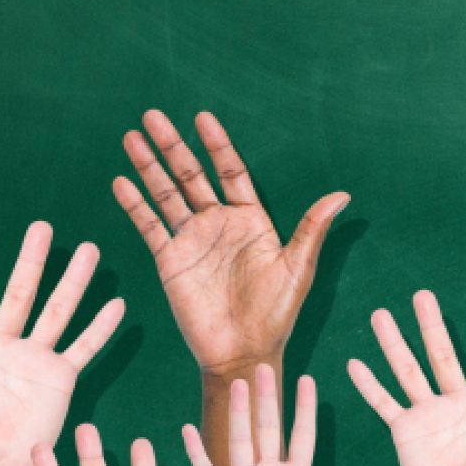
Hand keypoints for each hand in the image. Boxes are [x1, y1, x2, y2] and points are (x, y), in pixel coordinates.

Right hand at [113, 109, 348, 374]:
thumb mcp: (298, 267)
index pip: (230, 172)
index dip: (217, 145)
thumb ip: (313, 229)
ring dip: (148, 166)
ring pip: (166, 194)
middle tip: (153, 115)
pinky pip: (150, 226)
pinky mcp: (171, 261)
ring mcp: (193, 241)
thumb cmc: (276, 313)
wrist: (244, 350)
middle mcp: (219, 224)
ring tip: (132, 137)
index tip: (202, 117)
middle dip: (173, 146)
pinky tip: (121, 181)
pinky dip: (136, 204)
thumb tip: (343, 194)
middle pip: (191, 175)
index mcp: (251, 220)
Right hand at [182, 365, 388, 465]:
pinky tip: (187, 429)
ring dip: (237, 413)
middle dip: (266, 399)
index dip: (303, 408)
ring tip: (235, 383)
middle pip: (268, 429)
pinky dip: (197, 452)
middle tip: (261, 366)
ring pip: (240, 441)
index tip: (307, 379)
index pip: (301, 435)